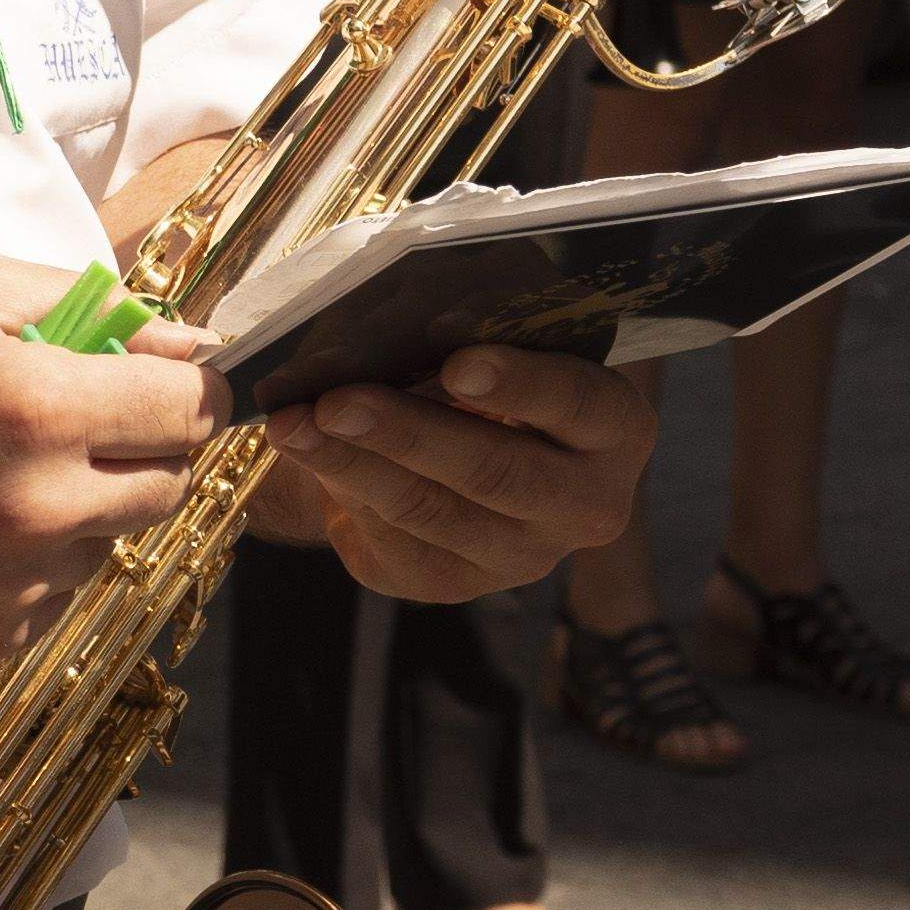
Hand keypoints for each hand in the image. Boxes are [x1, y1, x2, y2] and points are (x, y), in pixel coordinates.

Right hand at [0, 250, 220, 669]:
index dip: (191, 387)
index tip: (170, 379)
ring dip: (79, 505)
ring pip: (107, 543)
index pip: (190, 411)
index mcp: (37, 408)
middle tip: (70, 412)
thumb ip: (88, 308)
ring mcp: (8, 588)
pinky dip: (27, 561)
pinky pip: (50, 598)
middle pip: (167, 485)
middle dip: (139, 442)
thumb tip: (188, 346)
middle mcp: (35, 509)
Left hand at [247, 339, 652, 606]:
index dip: (520, 386)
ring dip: (352, 464)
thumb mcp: (502, 349)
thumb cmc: (490, 379)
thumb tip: (385, 326)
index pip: (578, 405)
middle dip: (408, 434)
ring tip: (294, 424)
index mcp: (615, 430)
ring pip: (431, 512)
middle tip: (338, 401)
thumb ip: (472, 339)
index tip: (458, 364)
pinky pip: (392, 538)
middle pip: (497, 474)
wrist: (459, 452)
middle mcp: (584, 505)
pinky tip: (303, 453)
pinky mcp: (453, 583)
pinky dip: (342, 488)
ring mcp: (520, 555)